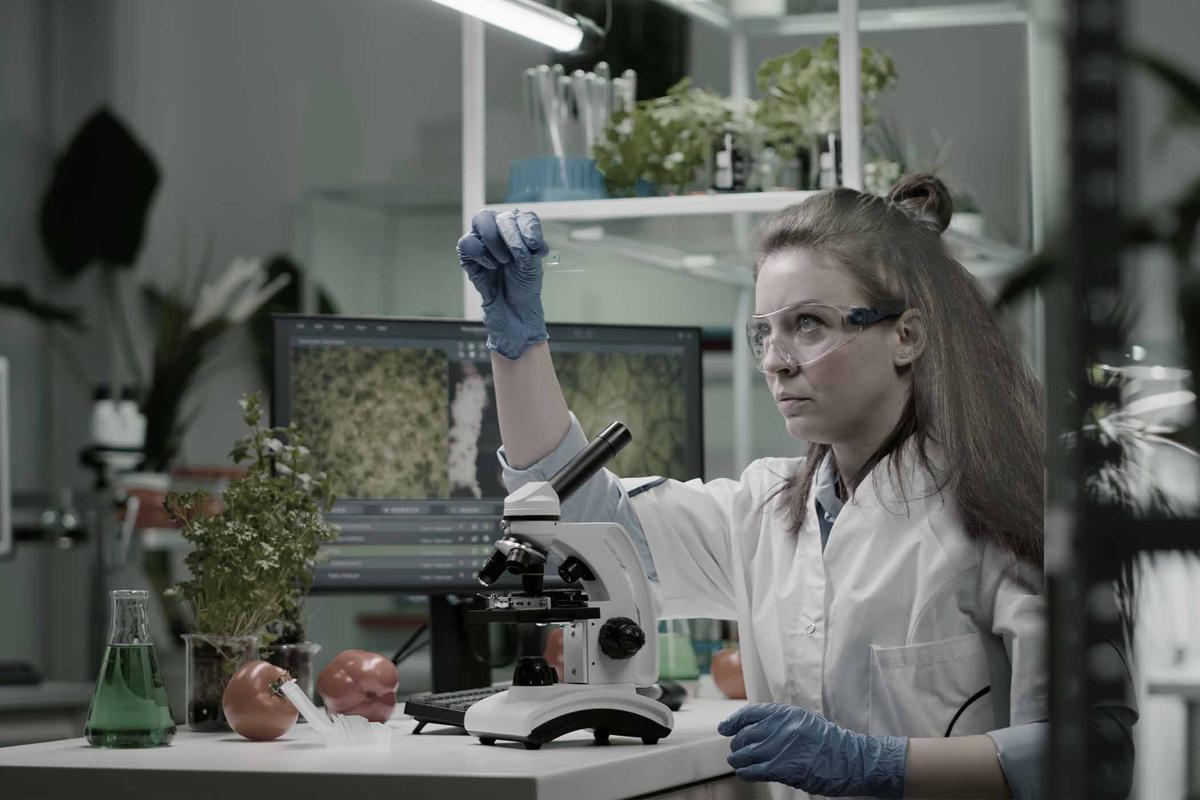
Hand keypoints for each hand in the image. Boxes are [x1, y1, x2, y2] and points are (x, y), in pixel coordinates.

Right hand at [456, 208, 549, 358]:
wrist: (513, 312)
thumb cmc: (524, 287)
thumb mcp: (534, 266)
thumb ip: (529, 248)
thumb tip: (523, 240)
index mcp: (519, 230)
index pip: (523, 216)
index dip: (528, 228)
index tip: (535, 247)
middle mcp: (500, 230)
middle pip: (500, 215)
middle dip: (511, 234)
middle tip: (518, 255)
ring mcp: (482, 241)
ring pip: (481, 221)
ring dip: (495, 241)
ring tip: (504, 261)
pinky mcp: (468, 255)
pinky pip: (468, 242)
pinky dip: (481, 253)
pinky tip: (491, 266)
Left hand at [718, 703, 907, 797]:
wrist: (851, 760)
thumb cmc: (830, 743)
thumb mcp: (804, 722)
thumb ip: (780, 723)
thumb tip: (754, 729)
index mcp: (786, 713)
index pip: (750, 713)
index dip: (733, 722)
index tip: (724, 728)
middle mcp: (780, 727)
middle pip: (745, 735)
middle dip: (737, 745)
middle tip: (737, 751)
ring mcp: (780, 747)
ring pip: (745, 753)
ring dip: (738, 760)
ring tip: (738, 762)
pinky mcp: (782, 767)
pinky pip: (754, 769)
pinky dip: (746, 772)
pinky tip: (746, 772)